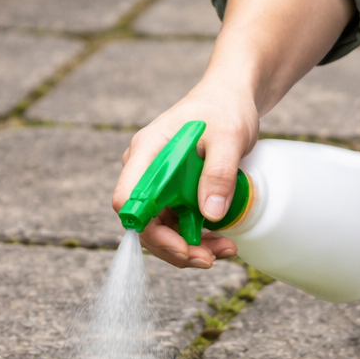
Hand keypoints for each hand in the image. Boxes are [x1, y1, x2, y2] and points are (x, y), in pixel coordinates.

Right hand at [111, 79, 257, 269]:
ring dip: (189, 247)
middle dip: (174, 247)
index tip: (181, 245)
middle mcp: (145, 170)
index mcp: (146, 152)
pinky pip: (176, 222)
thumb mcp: (229, 137)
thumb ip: (219, 173)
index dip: (148, 228)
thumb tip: (210, 215)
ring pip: (161, 228)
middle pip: (144, 222)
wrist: (231, 98)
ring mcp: (157, 182)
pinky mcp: (172, 191)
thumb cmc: (225, 109)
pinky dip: (196, 237)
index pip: (128, 199)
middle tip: (209, 260)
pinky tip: (222, 241)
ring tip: (226, 250)